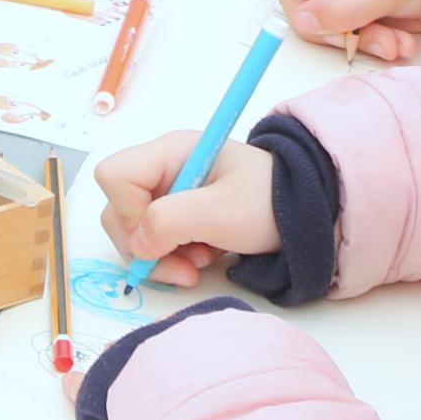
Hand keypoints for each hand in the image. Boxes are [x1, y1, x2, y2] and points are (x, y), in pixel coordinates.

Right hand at [95, 129, 280, 288]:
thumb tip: (137, 245)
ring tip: (199, 262)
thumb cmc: (269, 200)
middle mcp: (162, 170)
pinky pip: (154, 241)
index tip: (159, 236)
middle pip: (118, 208)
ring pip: (134, 231)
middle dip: (145, 246)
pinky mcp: (178, 215)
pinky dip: (172, 258)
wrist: (306, 212)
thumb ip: (172, 222)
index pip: (115, 175)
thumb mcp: (223, 211)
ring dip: (161, 256)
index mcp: (170, 152)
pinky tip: (202, 258)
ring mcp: (168, 193)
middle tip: (182, 267)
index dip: (126, 210)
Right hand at [270, 0, 420, 64]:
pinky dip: (368, 45)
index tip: (339, 2)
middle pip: (298, 1)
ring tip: (392, 42)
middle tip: (363, 34)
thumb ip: (345, 5)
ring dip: (356, 40)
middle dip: (334, 25)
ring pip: (320, 24)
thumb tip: (306, 21)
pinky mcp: (352, 10)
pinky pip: (341, 35)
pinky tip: (397, 42)